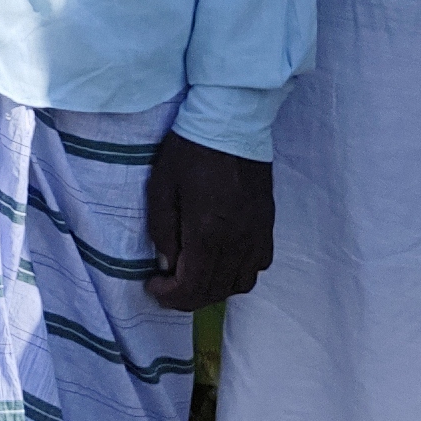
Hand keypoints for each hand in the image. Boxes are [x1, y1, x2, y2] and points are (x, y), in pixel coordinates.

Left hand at [144, 131, 273, 309]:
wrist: (231, 123)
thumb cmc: (190, 152)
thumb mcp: (161, 188)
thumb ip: (163, 231)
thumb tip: (167, 264)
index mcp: (208, 233)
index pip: (193, 288)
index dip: (170, 297)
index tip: (152, 285)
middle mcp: (238, 242)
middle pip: (215, 292)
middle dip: (186, 297)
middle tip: (167, 285)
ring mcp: (257, 235)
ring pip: (240, 285)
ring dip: (213, 289)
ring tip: (193, 275)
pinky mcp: (267, 225)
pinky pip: (258, 266)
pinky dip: (238, 274)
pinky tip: (221, 260)